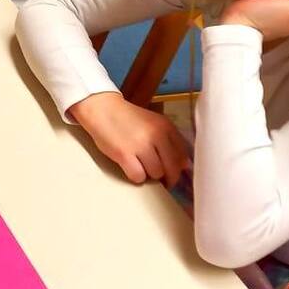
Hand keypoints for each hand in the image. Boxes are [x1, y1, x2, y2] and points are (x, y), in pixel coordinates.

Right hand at [70, 91, 188, 186]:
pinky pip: (138, 177)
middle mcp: (156, 135)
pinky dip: (136, 176)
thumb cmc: (128, 119)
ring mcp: (140, 145)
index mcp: (166, 126)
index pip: (183, 156)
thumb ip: (170, 141)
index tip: (173, 172)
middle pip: (172, 168)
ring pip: (156, 174)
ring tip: (141, 165)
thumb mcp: (153, 123)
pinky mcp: (125, 154)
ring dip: (149, 175)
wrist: (102, 109)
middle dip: (167, 177)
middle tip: (160, 179)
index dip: (179, 168)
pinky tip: (131, 167)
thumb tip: (185, 166)